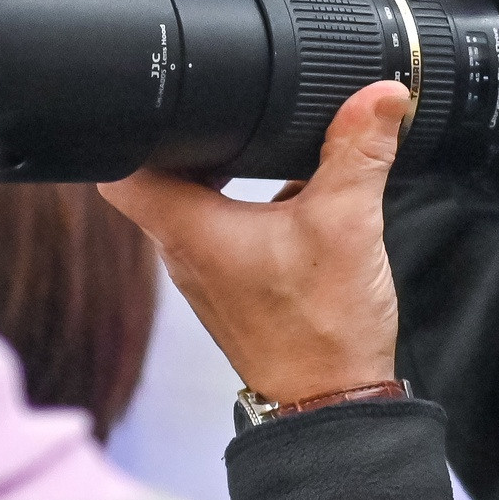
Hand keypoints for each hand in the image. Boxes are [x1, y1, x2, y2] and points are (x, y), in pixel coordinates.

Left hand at [100, 81, 407, 407]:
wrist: (333, 403)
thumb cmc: (322, 333)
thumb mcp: (348, 224)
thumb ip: (359, 152)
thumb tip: (378, 96)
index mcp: (189, 230)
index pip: (119, 165)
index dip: (137, 122)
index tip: (171, 99)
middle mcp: (183, 251)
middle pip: (154, 176)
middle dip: (187, 138)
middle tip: (225, 112)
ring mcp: (203, 271)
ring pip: (187, 202)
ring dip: (215, 171)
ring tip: (254, 145)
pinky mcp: (229, 285)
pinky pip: (218, 228)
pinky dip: (240, 204)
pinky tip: (283, 194)